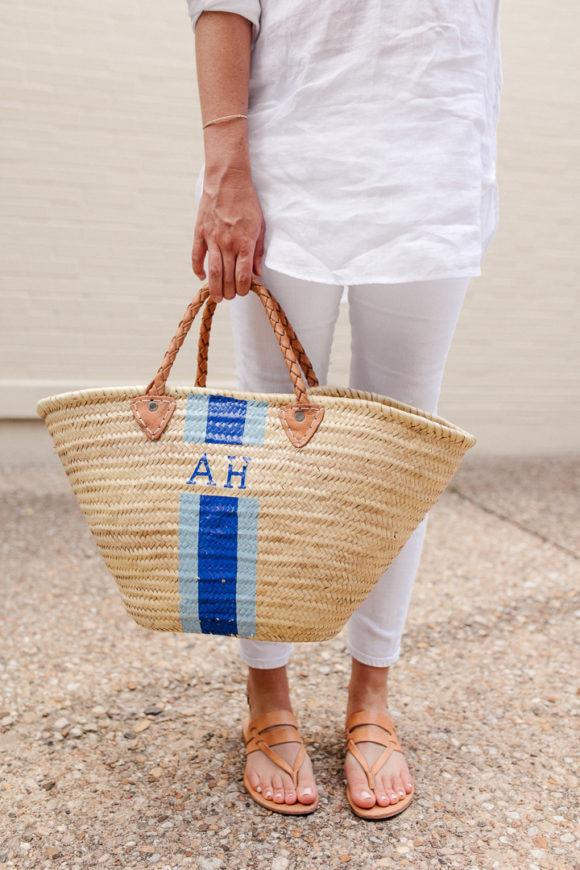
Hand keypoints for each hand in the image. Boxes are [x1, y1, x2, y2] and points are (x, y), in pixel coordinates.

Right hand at [191, 165, 265, 301]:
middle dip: (230, 292)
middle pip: (227, 277)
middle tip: (231, 297)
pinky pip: (196, 256)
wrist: (228, 180)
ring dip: (215, 287)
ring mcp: (212, 238)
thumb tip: (257, 272)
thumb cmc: (247, 202)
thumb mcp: (260, 226)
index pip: (243, 276)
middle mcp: (227, 243)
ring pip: (212, 271)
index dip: (244, 289)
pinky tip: (201, 277)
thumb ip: (258, 251)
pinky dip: (197, 269)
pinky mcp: (200, 232)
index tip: (244, 292)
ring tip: (217, 297)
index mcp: (244, 243)